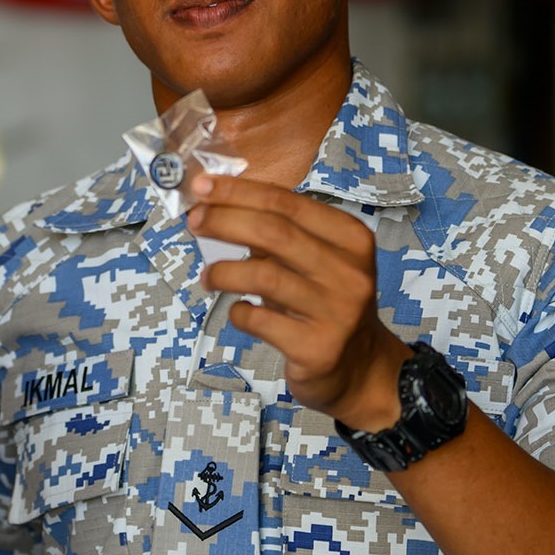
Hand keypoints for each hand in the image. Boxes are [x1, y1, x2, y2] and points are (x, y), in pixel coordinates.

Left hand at [186, 174, 408, 429]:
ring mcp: (336, 311)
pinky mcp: (317, 348)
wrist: (360, 368)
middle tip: (194, 222)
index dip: (239, 191)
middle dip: (225, 220)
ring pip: (265, 276)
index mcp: (350, 238)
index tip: (201, 186)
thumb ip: (279, 235)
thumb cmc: (327, 305)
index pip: (286, 202)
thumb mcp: (318, 262)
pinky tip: (238, 311)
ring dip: (224, 271)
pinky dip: (238, 312)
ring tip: (207, 276)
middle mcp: (349, 271)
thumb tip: (217, 205)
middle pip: (274, 232)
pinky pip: (261, 320)